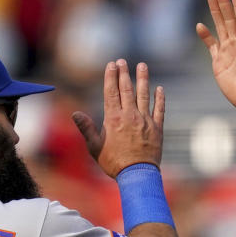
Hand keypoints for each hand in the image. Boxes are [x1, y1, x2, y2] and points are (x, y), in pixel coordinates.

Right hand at [72, 59, 165, 177]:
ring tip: (142, 66)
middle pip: (127, 90)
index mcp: (114, 119)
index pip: (111, 92)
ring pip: (144, 95)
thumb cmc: (114, 163)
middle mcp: (130, 116)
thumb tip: (75, 113)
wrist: (137, 175)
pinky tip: (160, 89)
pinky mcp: (157, 128)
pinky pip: (160, 110)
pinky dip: (160, 99)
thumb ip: (87, 128)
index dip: (111, 77)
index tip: (111, 64)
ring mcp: (145, 121)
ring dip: (143, 79)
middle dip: (124, 73)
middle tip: (123, 61)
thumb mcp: (95, 146)